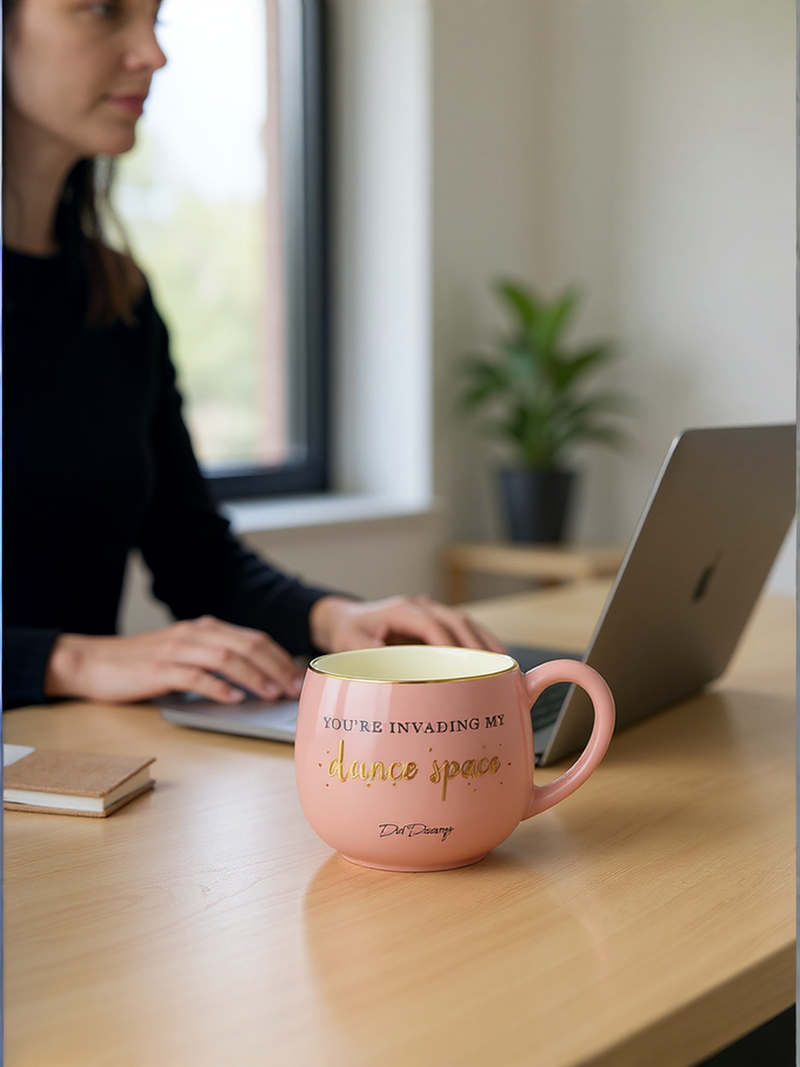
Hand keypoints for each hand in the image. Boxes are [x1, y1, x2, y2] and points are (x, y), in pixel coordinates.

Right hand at [44, 616, 305, 704]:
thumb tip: (253, 681)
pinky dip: (218, 687)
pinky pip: (195, 676)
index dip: (280, 657)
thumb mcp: (183, 654)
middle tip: (294, 688)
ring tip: (272, 693)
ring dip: (254, 676)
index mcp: (204, 629)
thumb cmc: (141, 663)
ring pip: (226, 658)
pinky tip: (234, 699)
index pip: (252, 638)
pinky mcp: (159, 669)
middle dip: (276, 666)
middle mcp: (194, 633)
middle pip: (246, 646)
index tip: (298, 676)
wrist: (93, 662)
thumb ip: (213, 660)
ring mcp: (177, 649)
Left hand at [308, 595, 505, 653]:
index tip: (462, 669)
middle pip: (456, 621)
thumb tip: (392, 675)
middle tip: (495, 672)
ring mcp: (431, 612)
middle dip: (477, 646)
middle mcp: (420, 607)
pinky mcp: (436, 623)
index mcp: (401, 610)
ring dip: (485, 644)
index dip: (449, 647)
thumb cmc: (348, 632)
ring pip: (465, 623)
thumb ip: (369, 657)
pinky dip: (481, 644)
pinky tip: (495, 661)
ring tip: (505, 668)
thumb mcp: (350, 644)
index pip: (432, 626)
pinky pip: (464, 630)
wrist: (346, 618)